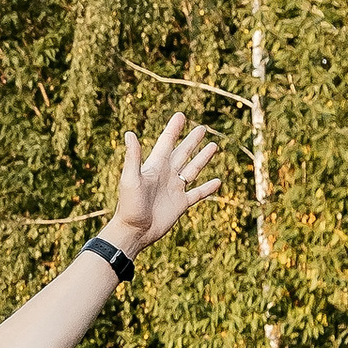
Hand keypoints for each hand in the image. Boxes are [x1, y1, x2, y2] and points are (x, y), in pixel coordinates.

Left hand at [107, 112, 218, 253]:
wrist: (134, 231)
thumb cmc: (129, 206)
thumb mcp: (130, 179)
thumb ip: (133, 157)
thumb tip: (129, 133)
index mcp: (154, 167)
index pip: (166, 143)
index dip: (174, 129)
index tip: (181, 115)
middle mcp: (166, 175)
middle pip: (182, 153)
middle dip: (192, 141)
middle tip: (202, 128)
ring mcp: (174, 189)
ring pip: (192, 169)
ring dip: (203, 158)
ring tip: (213, 146)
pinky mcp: (181, 204)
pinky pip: (198, 193)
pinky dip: (208, 188)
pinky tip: (218, 181)